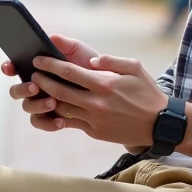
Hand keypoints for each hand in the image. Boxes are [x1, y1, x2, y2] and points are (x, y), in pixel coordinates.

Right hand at [2, 35, 104, 128]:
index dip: (8, 67)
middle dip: (22, 89)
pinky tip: (60, 121)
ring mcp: (40, 103)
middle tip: (35, 86)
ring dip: (37, 105)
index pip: (15, 67)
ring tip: (53, 102)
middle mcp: (34, 86)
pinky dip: (48, 123)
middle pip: (16, 91)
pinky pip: (41, 123)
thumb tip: (52, 38)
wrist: (107, 88)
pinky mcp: (50, 117)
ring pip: (28, 107)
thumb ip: (65, 45)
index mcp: (36, 69)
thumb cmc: (88, 65)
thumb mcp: (79, 52)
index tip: (10, 67)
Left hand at [30, 53, 167, 146]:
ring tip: (37, 90)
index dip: (50, 65)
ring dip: (46, 99)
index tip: (38, 60)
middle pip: (59, 91)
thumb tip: (90, 61)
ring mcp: (94, 119)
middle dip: (42, 81)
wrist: (159, 123)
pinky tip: (52, 106)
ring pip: (62, 108)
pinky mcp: (95, 131)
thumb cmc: (146, 92)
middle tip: (32, 74)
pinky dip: (58, 114)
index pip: (69, 72)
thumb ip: (111, 61)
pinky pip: (71, 122)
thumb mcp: (134, 68)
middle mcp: (96, 102)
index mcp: (104, 84)